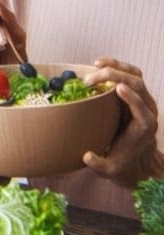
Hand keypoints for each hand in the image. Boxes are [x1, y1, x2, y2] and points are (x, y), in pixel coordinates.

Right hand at [82, 57, 163, 187]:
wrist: (138, 160)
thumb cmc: (122, 163)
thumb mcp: (111, 170)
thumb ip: (99, 165)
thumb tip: (87, 156)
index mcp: (144, 128)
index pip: (142, 109)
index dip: (131, 98)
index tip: (116, 88)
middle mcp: (148, 110)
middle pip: (138, 85)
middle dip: (115, 77)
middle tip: (90, 79)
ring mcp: (143, 100)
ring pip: (135, 75)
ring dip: (117, 66)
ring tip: (96, 64)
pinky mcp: (135, 94)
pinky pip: (130, 74)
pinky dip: (117, 65)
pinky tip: (99, 64)